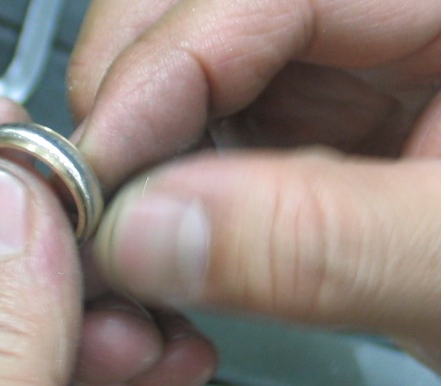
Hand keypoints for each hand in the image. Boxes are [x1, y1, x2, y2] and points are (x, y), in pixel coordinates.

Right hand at [68, 0, 439, 366]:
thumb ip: (317, 244)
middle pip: (199, 16)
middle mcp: (387, 15)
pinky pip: (215, 129)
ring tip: (135, 229)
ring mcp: (346, 64)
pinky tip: (178, 234)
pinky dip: (175, 184)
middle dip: (132, 106)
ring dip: (145, 154)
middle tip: (102, 196)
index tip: (95, 173)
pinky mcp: (318, 120)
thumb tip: (151, 234)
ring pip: (194, 78)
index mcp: (442, 0)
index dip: (155, 75)